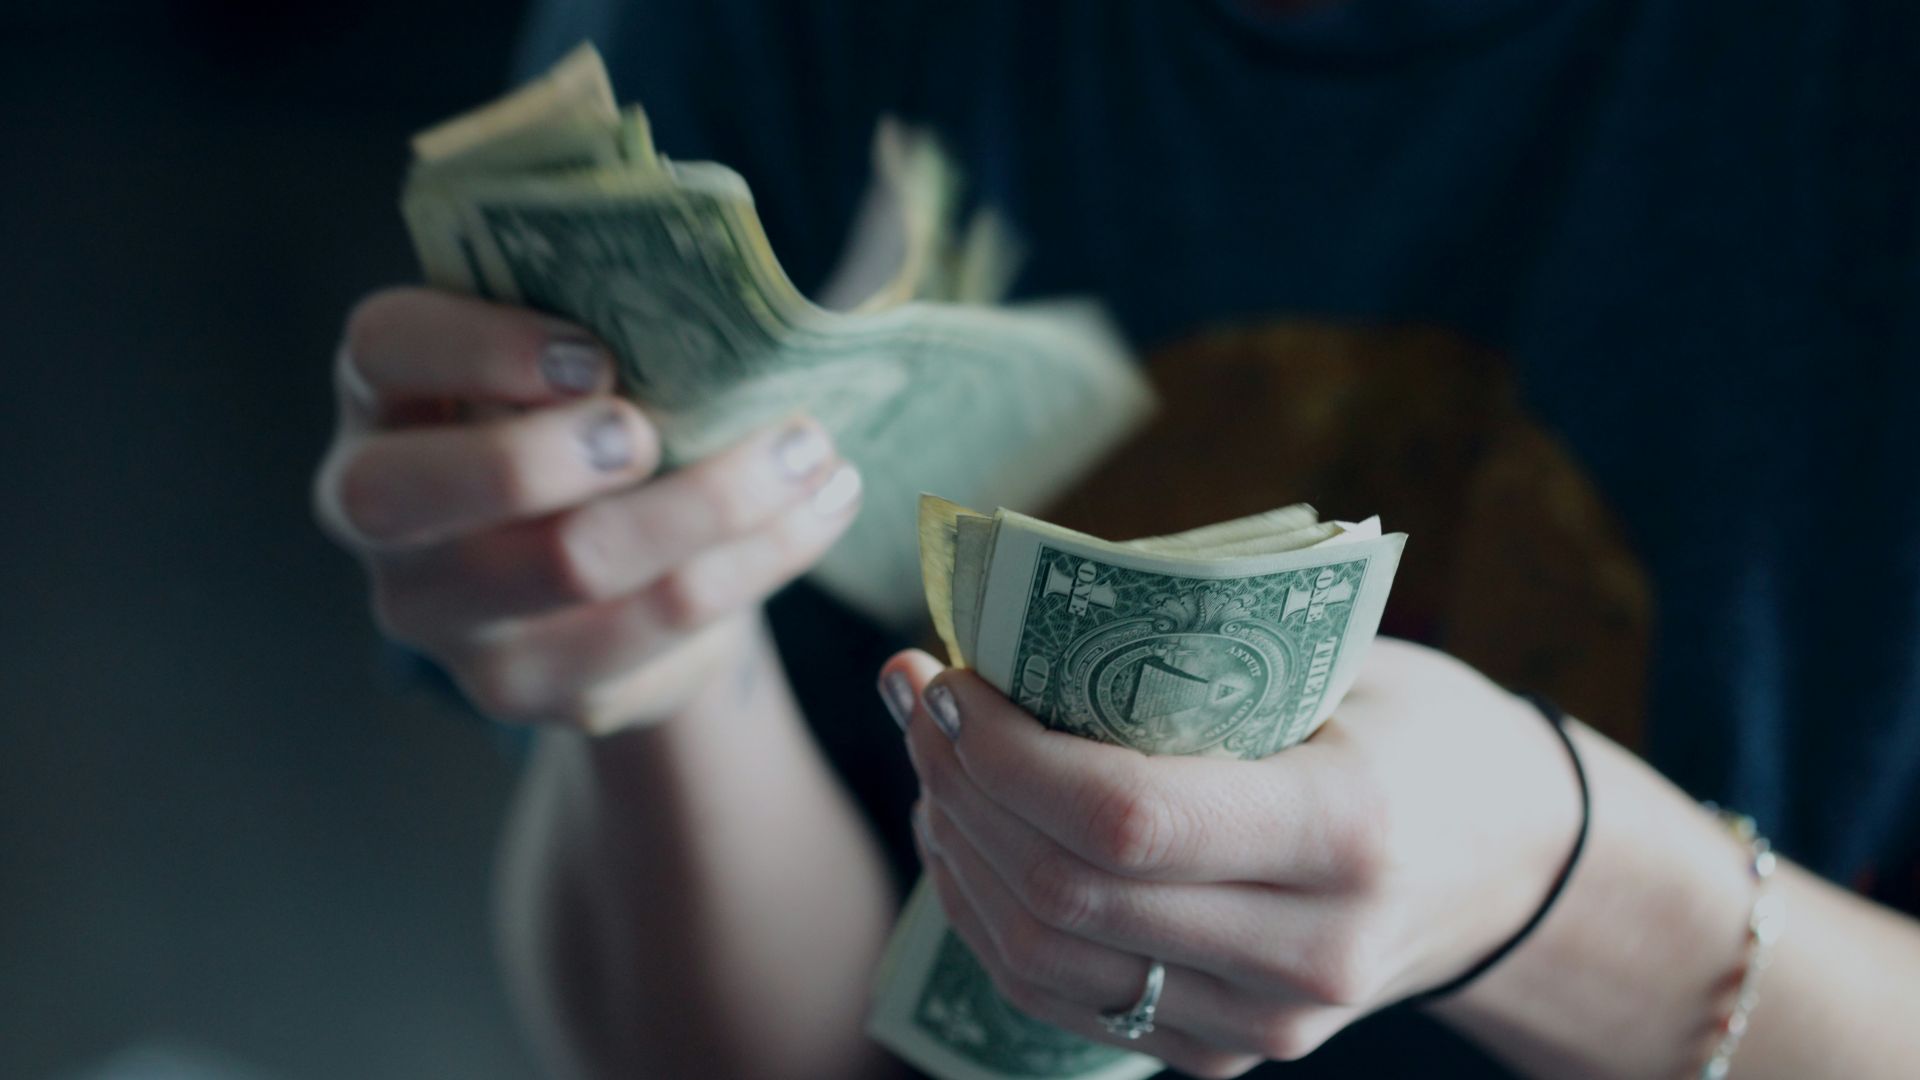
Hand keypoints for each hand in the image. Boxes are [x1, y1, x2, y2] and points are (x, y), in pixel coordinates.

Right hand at [314, 287, 861, 731]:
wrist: (610, 573)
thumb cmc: (587, 421)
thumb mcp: (572, 360)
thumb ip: (601, 319)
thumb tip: (726, 295)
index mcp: (384, 398)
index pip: (383, 349)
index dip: (478, 347)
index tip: (592, 354)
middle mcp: (380, 515)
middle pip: (422, 492)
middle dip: (550, 453)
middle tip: (652, 429)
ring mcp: (447, 618)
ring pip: (571, 565)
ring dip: (711, 501)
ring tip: (809, 450)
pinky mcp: (532, 688)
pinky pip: (657, 626)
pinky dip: (759, 559)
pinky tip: (820, 508)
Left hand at [885, 638, 1582, 1077]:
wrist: (1512, 865)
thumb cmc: (1420, 729)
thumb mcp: (1341, 662)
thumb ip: (1195, 654)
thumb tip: (1011, 619)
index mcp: (1346, 830)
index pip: (1125, 818)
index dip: (1004, 753)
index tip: (947, 678)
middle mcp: (1308, 950)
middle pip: (1065, 893)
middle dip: (959, 787)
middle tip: (917, 698)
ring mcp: (1267, 1023)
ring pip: (1044, 959)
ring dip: (958, 852)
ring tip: (932, 761)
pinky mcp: (1229, 1054)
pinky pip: (1065, 1000)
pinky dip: (991, 917)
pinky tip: (969, 837)